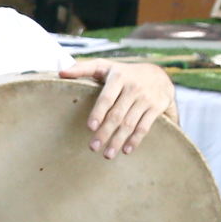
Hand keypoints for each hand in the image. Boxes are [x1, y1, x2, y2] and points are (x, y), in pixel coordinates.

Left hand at [59, 59, 177, 157]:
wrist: (159, 74)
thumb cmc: (124, 73)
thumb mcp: (105, 66)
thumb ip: (83, 68)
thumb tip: (61, 73)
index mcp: (119, 76)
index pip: (107, 97)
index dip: (98, 112)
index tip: (91, 127)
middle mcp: (134, 87)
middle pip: (117, 114)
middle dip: (105, 133)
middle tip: (93, 147)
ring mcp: (146, 98)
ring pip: (130, 123)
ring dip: (118, 140)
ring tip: (107, 155)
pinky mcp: (157, 108)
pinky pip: (145, 126)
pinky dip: (136, 140)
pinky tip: (126, 150)